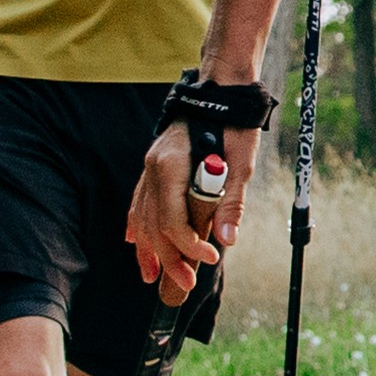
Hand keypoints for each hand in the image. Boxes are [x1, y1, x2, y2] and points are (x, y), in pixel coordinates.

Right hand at [123, 120, 237, 304]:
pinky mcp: (154, 167)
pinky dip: (137, 225)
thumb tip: (227, 240)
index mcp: (172, 166)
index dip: (190, 246)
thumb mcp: (241, 163)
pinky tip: (134, 243)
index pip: (173, 220)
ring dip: (147, 249)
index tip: (210, 259)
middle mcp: (154, 168)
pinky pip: (139, 202)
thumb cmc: (233, 126)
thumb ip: (230, 203)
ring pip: (141, 216)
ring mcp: (150, 167)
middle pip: (154, 224)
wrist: (222, 93)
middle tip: (185, 282)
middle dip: (168, 258)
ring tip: (152, 275)